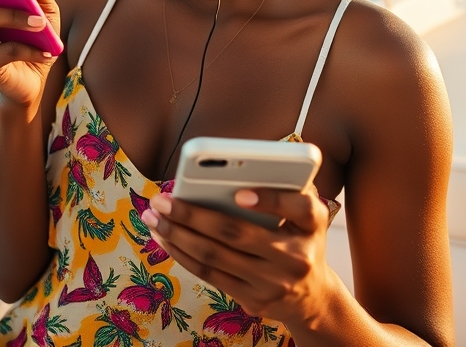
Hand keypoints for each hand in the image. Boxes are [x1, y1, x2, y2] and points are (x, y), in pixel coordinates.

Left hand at [141, 184, 338, 329]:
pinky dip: (182, 254)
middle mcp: (296, 258)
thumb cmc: (301, 241)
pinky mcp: (253, 301)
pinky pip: (209, 275)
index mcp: (312, 226)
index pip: (299, 209)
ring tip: (153, 217)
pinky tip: (164, 238)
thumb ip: (287, 188)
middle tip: (162, 200)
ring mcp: (272, 284)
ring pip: (215, 257)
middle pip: (236, 234)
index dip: (269, 200)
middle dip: (192, 215)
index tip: (240, 193)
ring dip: (177, 235)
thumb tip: (250, 165)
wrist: (312, 297)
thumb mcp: (308, 215)